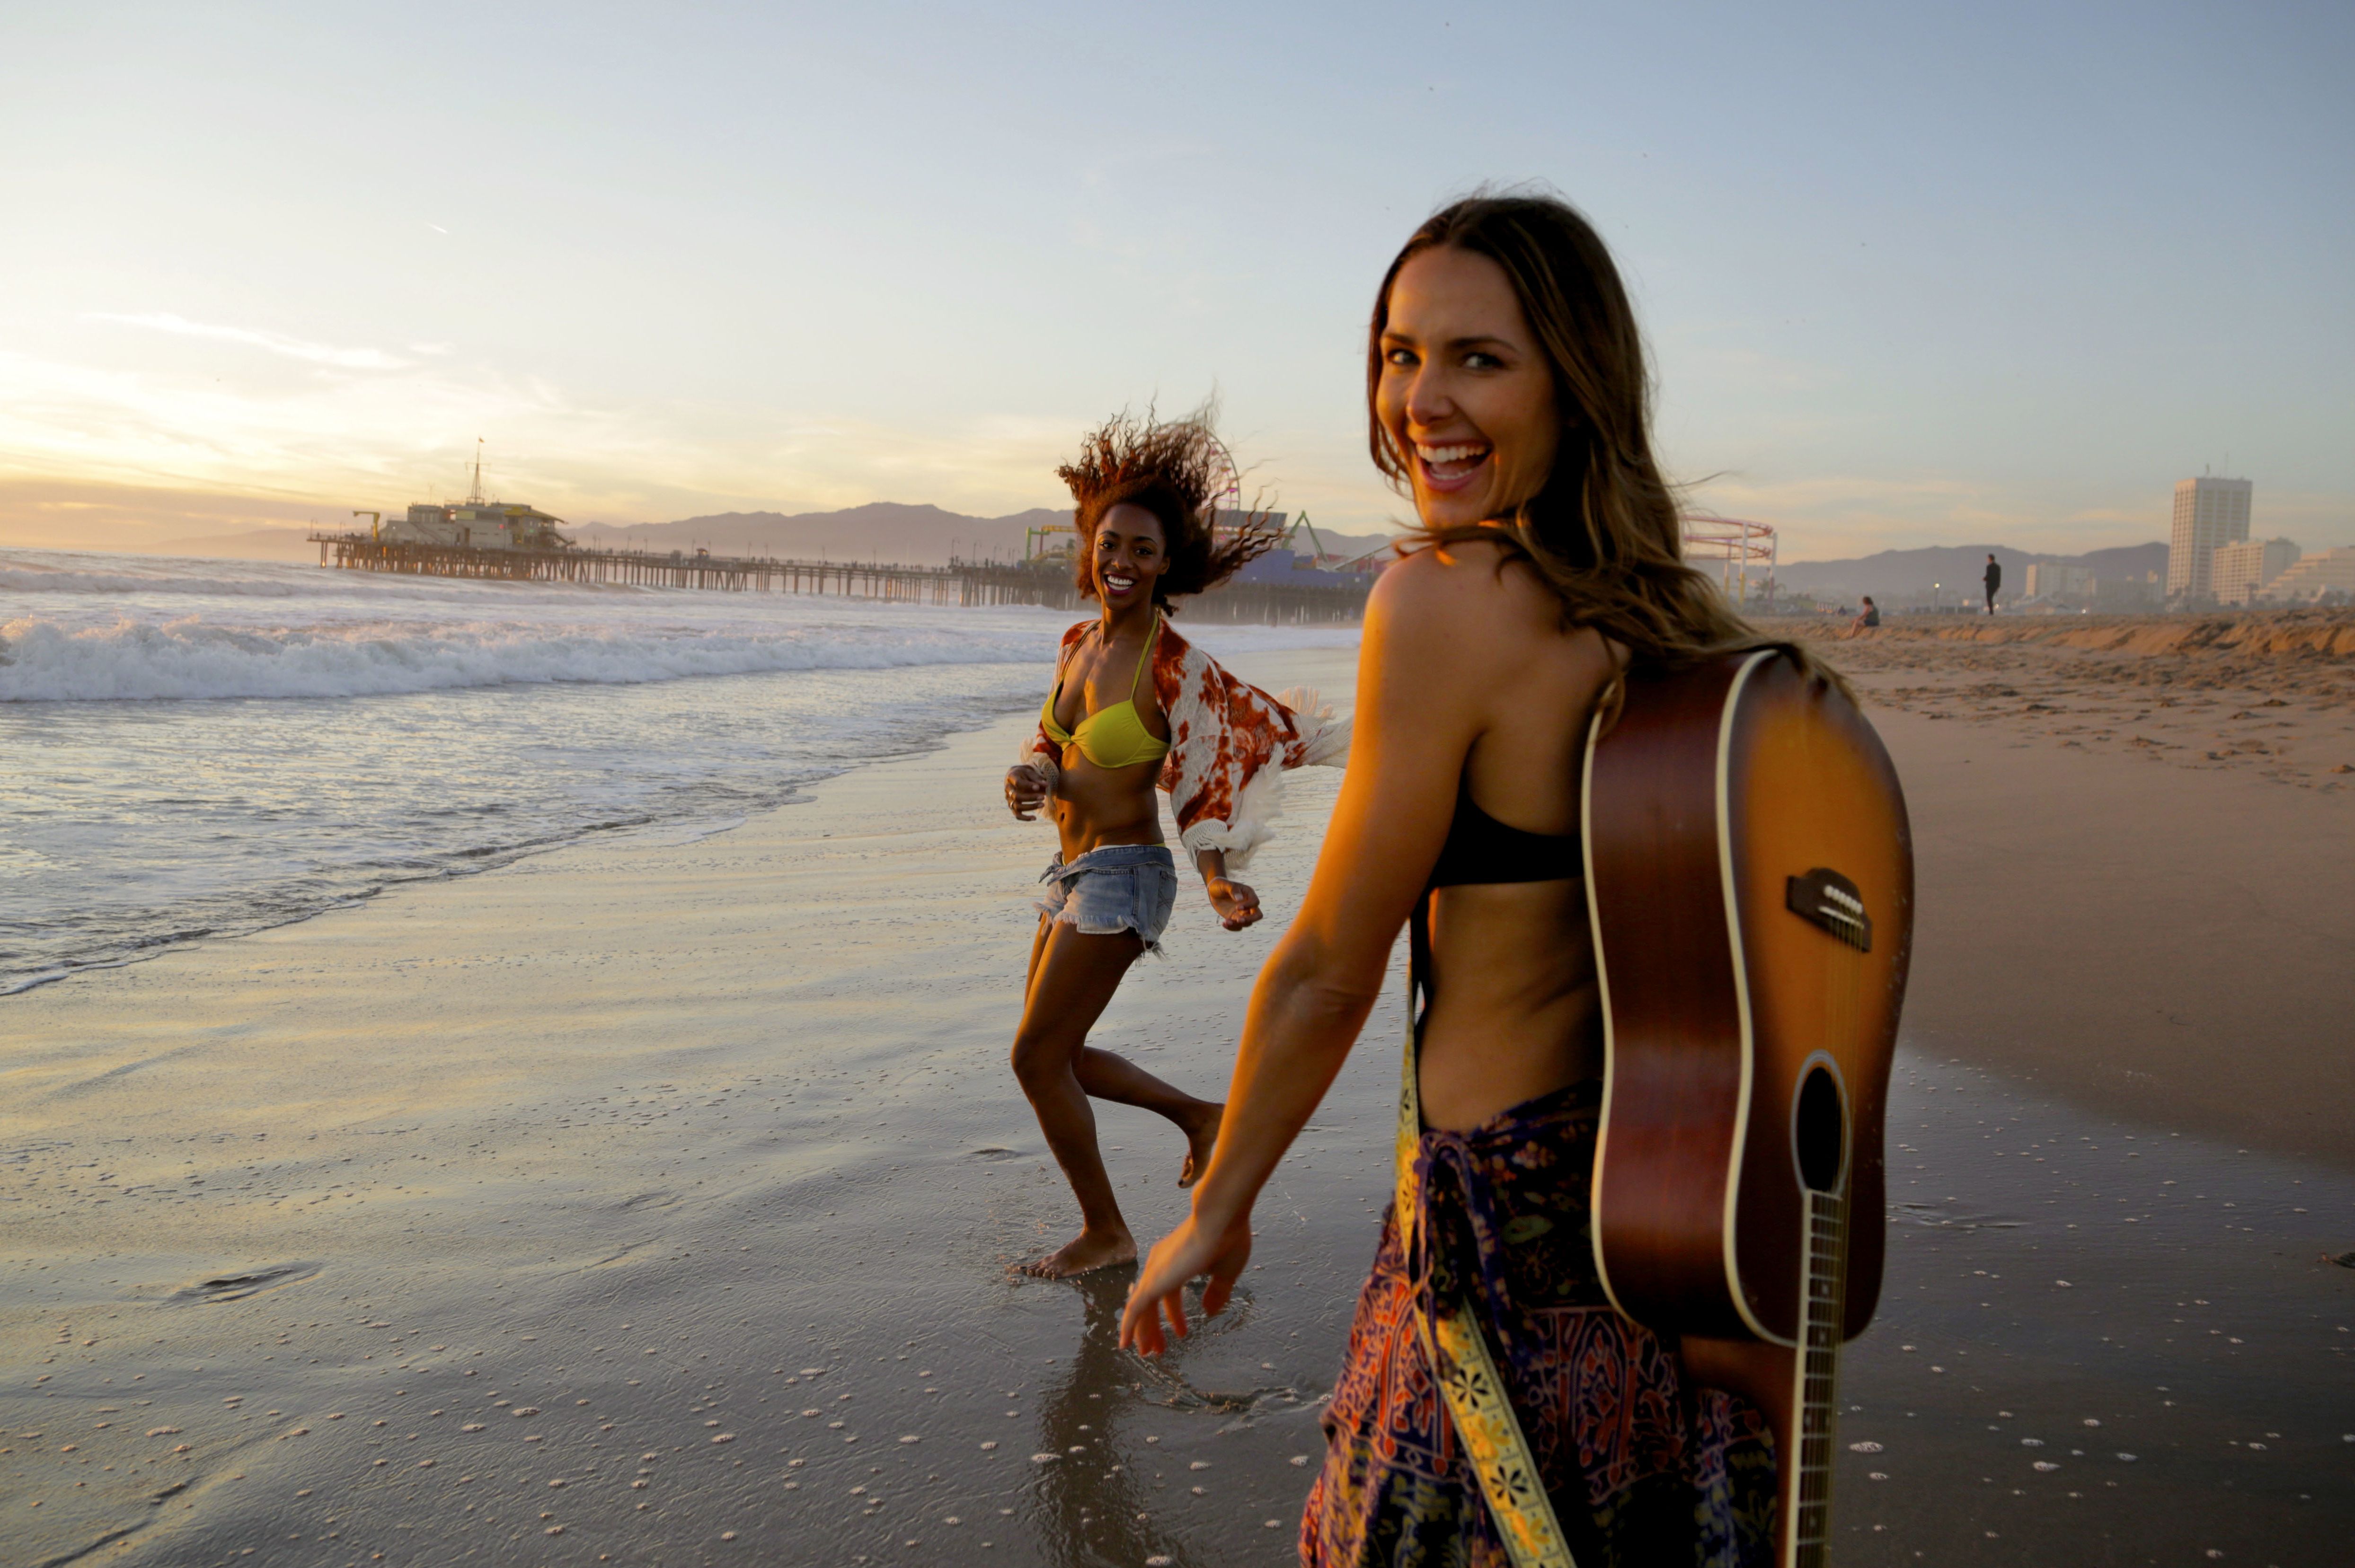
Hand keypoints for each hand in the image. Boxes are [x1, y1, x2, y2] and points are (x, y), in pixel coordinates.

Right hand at [1004, 764, 1048, 820]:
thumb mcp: (1030, 772)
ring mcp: (1009, 798)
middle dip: (1030, 798)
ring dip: (1030, 807)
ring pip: (1017, 806)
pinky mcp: (1012, 806)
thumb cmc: (1025, 774)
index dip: (1028, 786)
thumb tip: (1046, 785)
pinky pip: (1017, 814)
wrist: (1016, 777)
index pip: (1018, 783)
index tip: (1038, 787)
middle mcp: (1008, 789)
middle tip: (1043, 797)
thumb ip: (1037, 779)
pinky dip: (1025, 818)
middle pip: (1017, 796)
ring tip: (1043, 804)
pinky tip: (1035, 818)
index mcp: (1011, 777)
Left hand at [1120, 1209, 1252, 1357]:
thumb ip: (1216, 1293)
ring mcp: (1155, 1271)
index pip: (1170, 1293)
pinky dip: (1129, 1327)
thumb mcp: (1225, 1272)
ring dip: (1143, 1332)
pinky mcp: (1153, 1281)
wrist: (1221, 1217)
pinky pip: (1134, 1309)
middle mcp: (1161, 1264)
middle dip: (1154, 1327)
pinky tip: (1126, 1343)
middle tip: (1157, 1349)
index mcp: (1177, 1260)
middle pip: (1151, 1303)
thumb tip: (1209, 1311)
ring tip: (1148, 1353)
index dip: (1174, 1316)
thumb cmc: (1228, 1237)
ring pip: (1141, 1308)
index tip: (1181, 1333)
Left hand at [1205, 877, 1260, 930]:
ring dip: (1237, 924)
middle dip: (1250, 919)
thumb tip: (1240, 899)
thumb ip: (1233, 890)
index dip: (1248, 906)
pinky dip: (1232, 928)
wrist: (1213, 891)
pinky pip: (1238, 927)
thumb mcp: (1225, 885)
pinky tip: (1223, 923)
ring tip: (1226, 922)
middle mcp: (1248, 904)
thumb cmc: (1220, 885)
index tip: (1237, 907)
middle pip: (1258, 915)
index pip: (1255, 902)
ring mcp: (1243, 912)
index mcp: (1249, 894)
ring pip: (1247, 923)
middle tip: (1238, 920)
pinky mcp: (1235, 918)